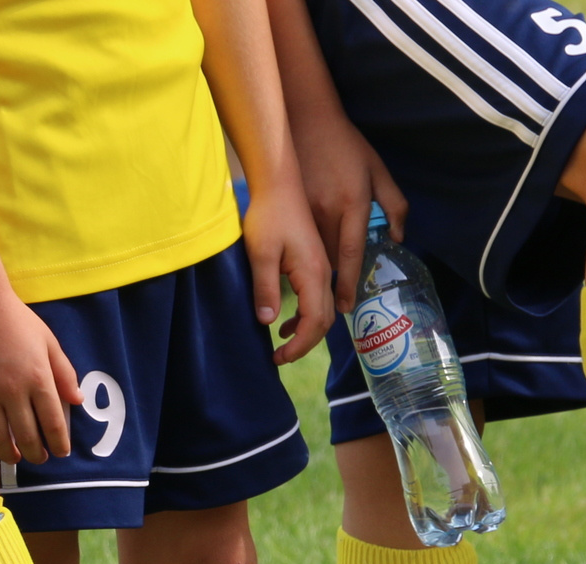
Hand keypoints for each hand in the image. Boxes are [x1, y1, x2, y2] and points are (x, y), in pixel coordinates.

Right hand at [0, 286, 79, 462]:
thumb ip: (64, 373)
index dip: (59, 443)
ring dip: (11, 453)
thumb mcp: (49, 342)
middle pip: (28, 436)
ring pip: (0, 436)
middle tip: (41, 459)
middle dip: (37, 453)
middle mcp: (14, 390)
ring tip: (17, 459)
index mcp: (38, 378)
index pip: (53, 423)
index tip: (62, 453)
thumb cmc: (16, 320)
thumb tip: (78, 401)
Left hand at [243, 170, 333, 363]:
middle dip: (305, 344)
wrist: (280, 183)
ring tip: (282, 344)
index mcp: (314, 274)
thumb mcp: (261, 253)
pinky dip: (305, 315)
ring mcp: (321, 268)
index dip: (299, 345)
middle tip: (281, 357)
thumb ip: (265, 289)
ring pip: (322, 311)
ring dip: (306, 331)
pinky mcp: (314, 262)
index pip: (314, 322)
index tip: (279, 357)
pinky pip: (316, 298)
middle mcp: (323, 274)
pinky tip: (285, 319)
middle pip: (324, 321)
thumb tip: (268, 321)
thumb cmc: (269, 214)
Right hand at [295, 113, 405, 305]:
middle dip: (337, 278)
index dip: (349, 284)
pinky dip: (306, 249)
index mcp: (354, 203)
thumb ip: (395, 205)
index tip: (345, 307)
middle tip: (339, 296)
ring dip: (320, 266)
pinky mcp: (290, 204)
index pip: (353, 253)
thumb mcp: (378, 171)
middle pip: (332, 258)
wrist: (307, 118)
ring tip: (323, 278)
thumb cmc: (347, 146)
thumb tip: (398, 238)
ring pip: (314, 250)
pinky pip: (300, 237)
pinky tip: (309, 252)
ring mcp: (306, 208)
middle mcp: (328, 210)